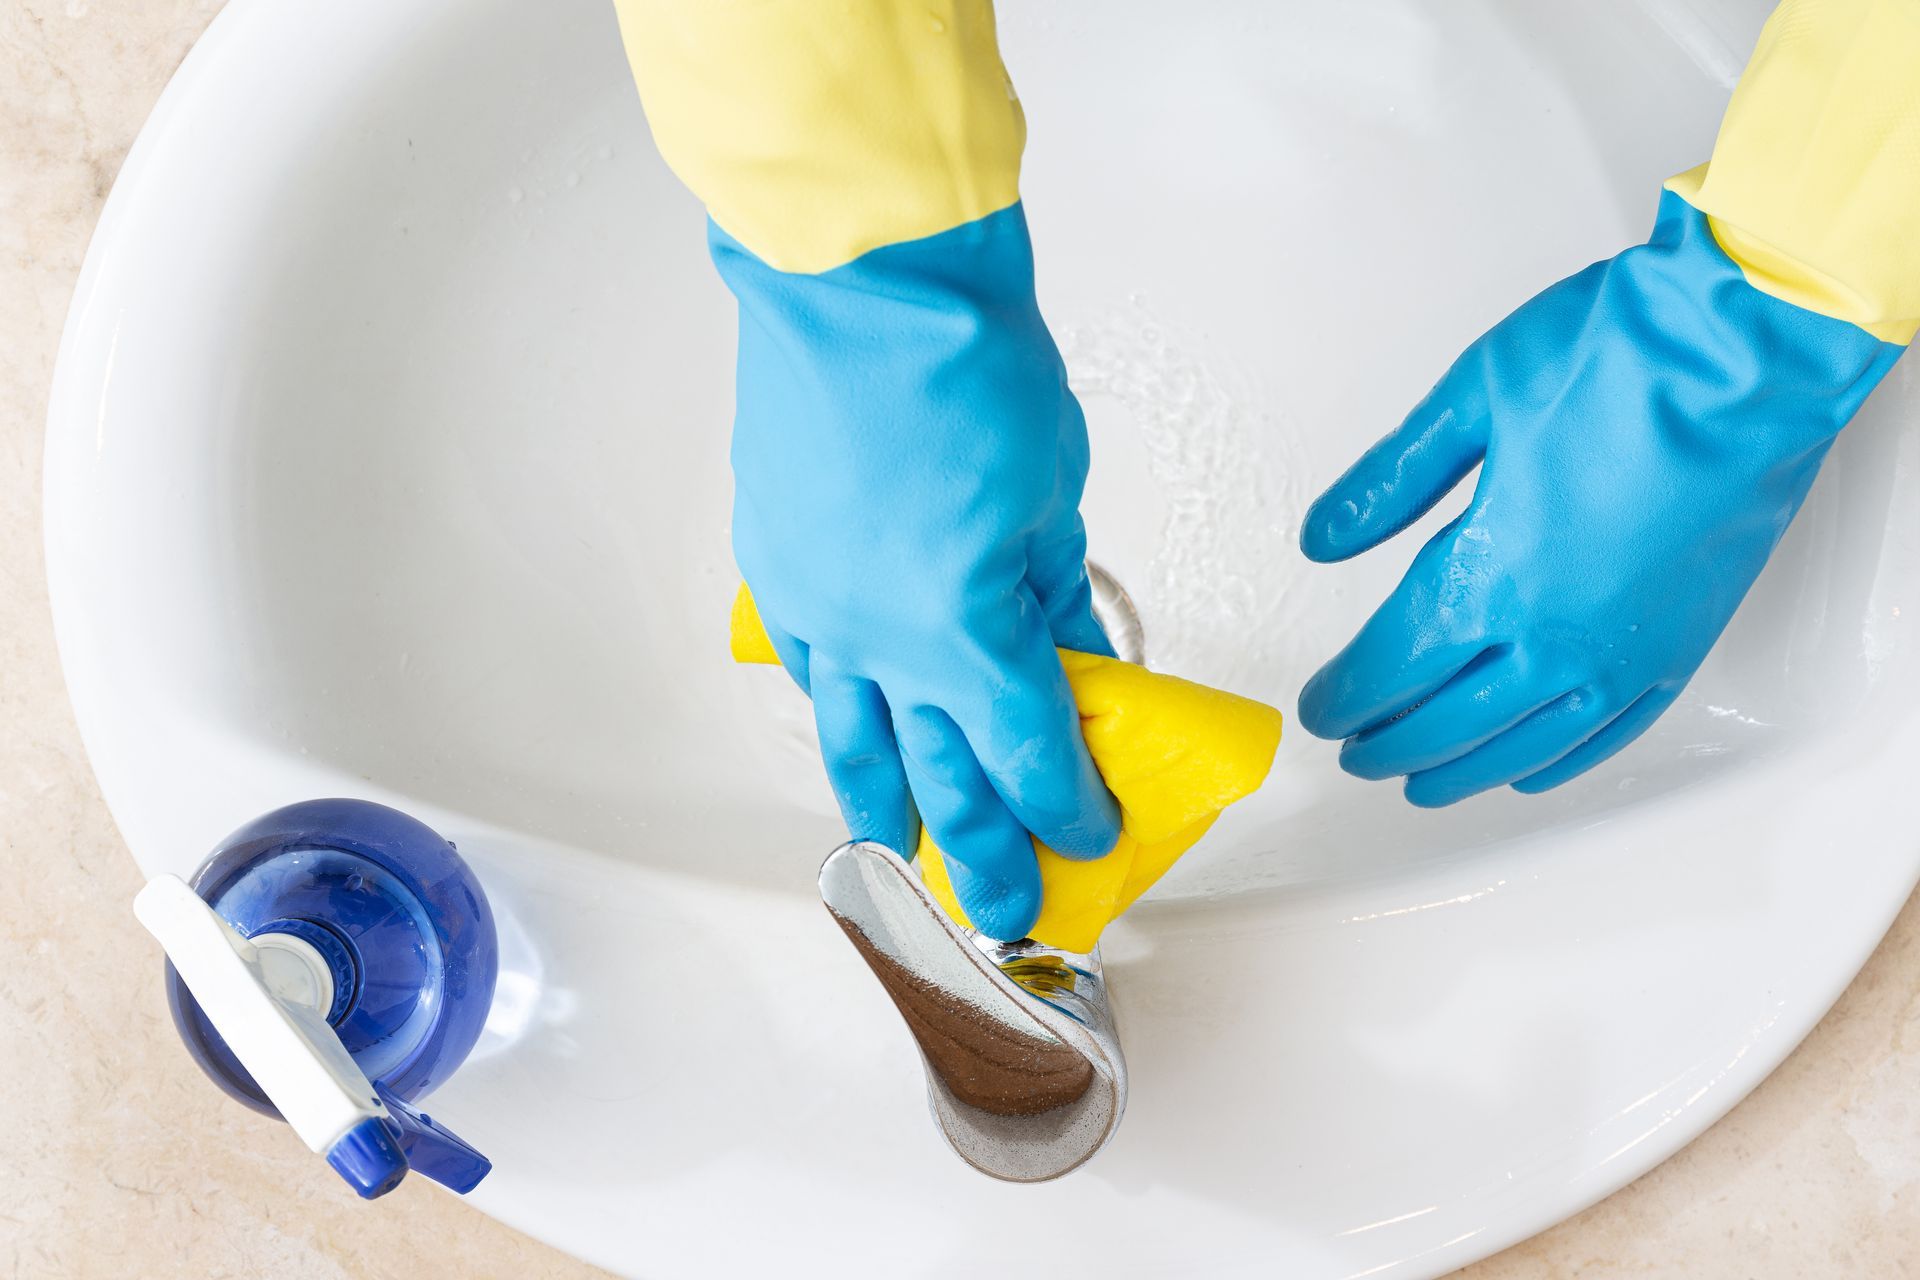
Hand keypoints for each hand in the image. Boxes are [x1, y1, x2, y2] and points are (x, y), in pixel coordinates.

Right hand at [712, 203, 1119, 938]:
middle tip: (1001, 912)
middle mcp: (877, 642)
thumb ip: (1055, 597)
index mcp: (962, 635)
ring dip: (882, 806)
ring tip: (898, 861)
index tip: (1089, 834)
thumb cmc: (964, 364)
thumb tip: (1071, 655)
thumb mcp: (1051, 498)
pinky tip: (841, 724)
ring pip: (850, 737)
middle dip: (978, 855)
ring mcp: (814, 607)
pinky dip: (829, 703)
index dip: (1066, 808)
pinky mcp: (776, 564)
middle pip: (937, 779)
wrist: (862, 281)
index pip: (1028, 756)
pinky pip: (802, 662)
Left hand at [1298, 190, 1900, 805]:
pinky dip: (1556, 761)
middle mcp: (1555, 636)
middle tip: (1352, 748)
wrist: (1757, 349)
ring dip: (1461, 770)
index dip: (1344, 697)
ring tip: (1420, 781)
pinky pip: (1606, 735)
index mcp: (1491, 577)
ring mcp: (1624, 652)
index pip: (1391, 668)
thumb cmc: (1628, 358)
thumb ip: (1390, 482)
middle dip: (1387, 741)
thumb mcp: (1471, 399)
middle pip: (1446, 721)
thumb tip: (1323, 537)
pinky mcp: (1680, 646)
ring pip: (1522, 746)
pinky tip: (1528, 770)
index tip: (1318, 707)